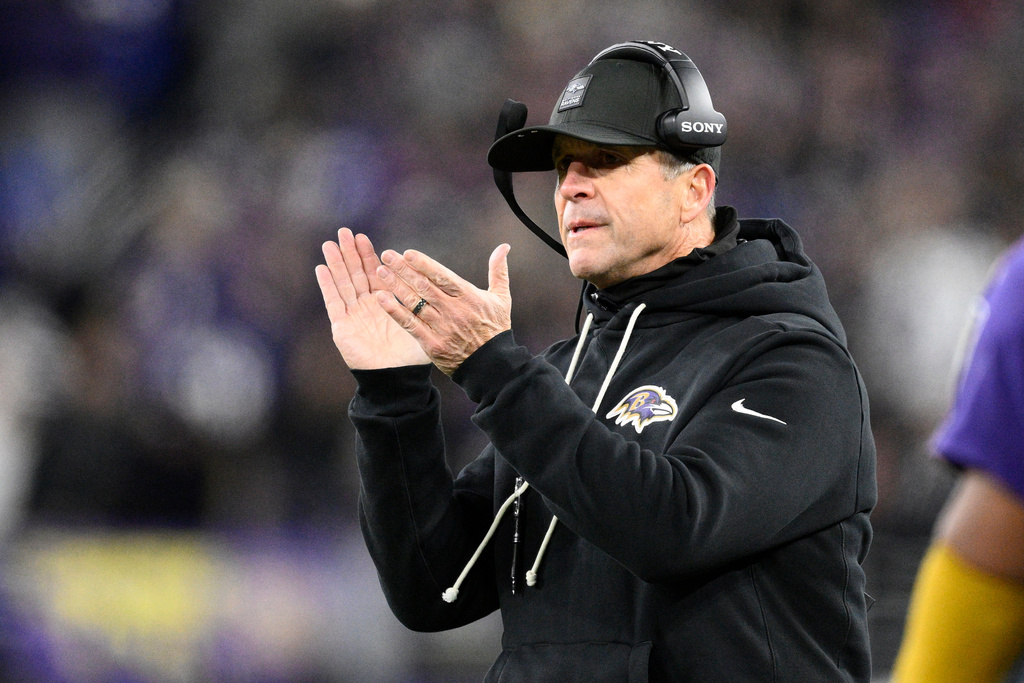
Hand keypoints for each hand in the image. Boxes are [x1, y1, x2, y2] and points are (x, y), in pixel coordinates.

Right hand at [315, 228, 429, 368]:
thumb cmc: (412, 355)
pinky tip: (322, 268)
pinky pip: (334, 303)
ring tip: (329, 244)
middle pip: (355, 275)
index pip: (374, 274)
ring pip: (343, 284)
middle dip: (349, 253)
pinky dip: (328, 286)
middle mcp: (367, 307)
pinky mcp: (342, 328)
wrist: (397, 377)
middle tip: (343, 232)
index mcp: (385, 304)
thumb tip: (428, 277)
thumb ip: (418, 300)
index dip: (368, 256)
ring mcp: (353, 316)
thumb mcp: (418, 321)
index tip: (362, 237)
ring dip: (336, 264)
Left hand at [375, 244, 511, 374]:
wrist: (492, 365)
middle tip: (387, 255)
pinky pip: (410, 325)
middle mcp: (453, 311)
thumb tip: (503, 246)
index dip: (424, 264)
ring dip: (396, 286)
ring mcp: (442, 328)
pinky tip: (381, 298)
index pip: (442, 276)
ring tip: (380, 271)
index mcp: (468, 297)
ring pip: (414, 303)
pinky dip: (395, 311)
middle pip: (424, 287)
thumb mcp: (501, 298)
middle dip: (404, 269)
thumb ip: (498, 271)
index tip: (407, 253)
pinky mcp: (432, 345)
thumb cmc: (496, 329)